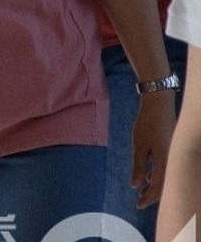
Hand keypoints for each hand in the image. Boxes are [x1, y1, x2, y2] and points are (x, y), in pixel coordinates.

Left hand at [133, 89, 176, 207]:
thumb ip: (139, 167)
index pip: (159, 187)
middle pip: (165, 185)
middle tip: (139, 201)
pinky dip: (159, 176)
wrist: (160, 106)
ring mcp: (175, 156)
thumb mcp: (139, 147)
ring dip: (155, 186)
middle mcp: (174, 162)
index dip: (149, 198)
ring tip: (142, 191)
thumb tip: (136, 185)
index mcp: (166, 162)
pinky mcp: (173, 151)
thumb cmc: (147, 125)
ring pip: (167, 177)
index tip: (138, 205)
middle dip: (153, 195)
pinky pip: (168, 169)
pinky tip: (150, 177)